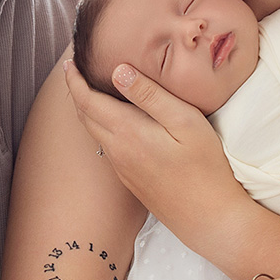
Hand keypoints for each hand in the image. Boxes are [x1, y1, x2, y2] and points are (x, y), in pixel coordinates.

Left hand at [62, 60, 245, 224]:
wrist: (209, 218)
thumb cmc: (205, 167)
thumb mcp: (184, 120)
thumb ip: (150, 95)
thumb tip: (118, 70)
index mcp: (127, 132)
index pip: (86, 100)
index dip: (75, 79)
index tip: (70, 61)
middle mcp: (117, 151)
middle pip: (85, 116)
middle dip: (77, 91)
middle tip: (77, 70)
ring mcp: (122, 167)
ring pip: (94, 132)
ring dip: (87, 109)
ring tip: (92, 88)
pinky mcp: (131, 179)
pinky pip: (107, 146)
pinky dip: (101, 126)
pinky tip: (115, 120)